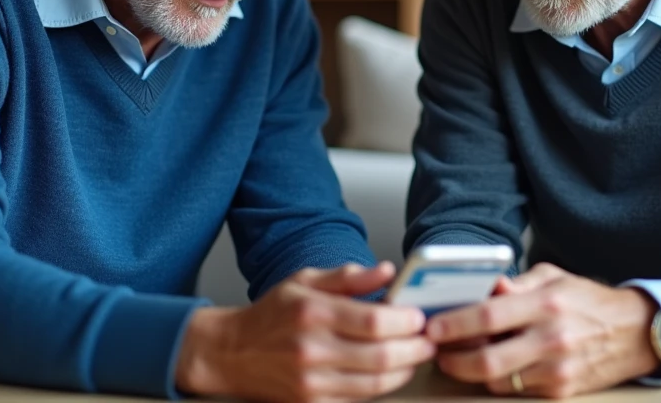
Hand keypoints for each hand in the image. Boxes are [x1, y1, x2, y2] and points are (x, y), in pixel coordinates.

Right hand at [176, 262, 435, 402]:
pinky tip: (388, 373)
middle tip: (428, 340)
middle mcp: (312, 349)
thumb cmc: (273, 313)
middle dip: (415, 349)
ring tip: (415, 356)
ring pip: (375, 383)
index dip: (407, 321)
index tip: (420, 316)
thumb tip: (387, 270)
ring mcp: (310, 382)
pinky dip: (380, 387)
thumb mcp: (305, 280)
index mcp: (313, 312)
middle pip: (381, 356)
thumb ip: (348, 277)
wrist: (232, 353)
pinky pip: (358, 400)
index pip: (375, 321)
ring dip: (404, 370)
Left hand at [425, 263, 659, 397]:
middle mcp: (551, 338)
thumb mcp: (553, 277)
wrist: (635, 332)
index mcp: (546, 303)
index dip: (455, 324)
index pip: (489, 315)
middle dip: (453, 360)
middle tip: (437, 352)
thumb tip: (485, 286)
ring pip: (498, 381)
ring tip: (459, 359)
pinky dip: (498, 381)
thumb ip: (516, 284)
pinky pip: (517, 391)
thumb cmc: (588, 300)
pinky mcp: (562, 391)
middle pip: (488, 360)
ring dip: (471, 373)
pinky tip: (491, 367)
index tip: (433, 326)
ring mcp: (557, 369)